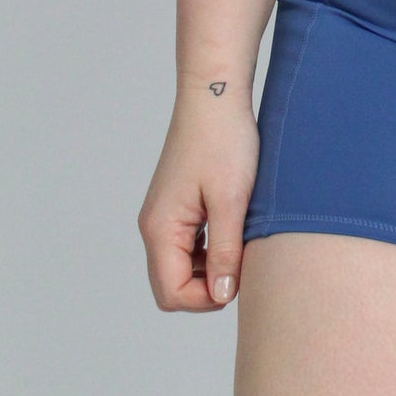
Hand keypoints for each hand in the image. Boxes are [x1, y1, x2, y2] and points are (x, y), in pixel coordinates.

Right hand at [138, 86, 259, 311]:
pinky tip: (233, 232)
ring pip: (179, 267)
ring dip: (209, 269)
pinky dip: (208, 251)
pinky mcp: (176, 207)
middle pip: (171, 285)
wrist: (216, 97)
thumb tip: (222, 295)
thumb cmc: (224, 142)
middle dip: (206, 288)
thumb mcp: (231, 201)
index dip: (207, 299)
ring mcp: (163, 216)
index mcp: (160, 229)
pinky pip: (186, 247)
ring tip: (241, 245)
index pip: (172, 293)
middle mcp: (154, 226)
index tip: (239, 279)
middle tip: (242, 265)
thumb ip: (226, 252)